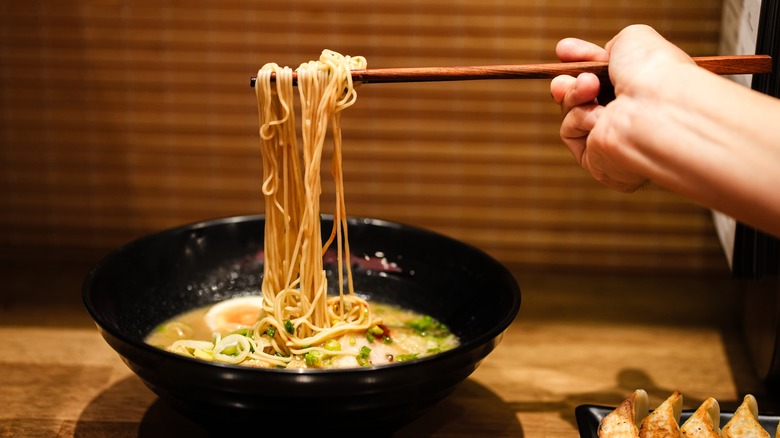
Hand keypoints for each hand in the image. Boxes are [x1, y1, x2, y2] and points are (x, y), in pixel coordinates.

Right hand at [549, 25, 695, 191]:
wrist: (655, 106)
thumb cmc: (653, 72)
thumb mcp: (633, 40)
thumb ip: (614, 47)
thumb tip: (603, 58)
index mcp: (646, 92)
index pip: (607, 77)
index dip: (584, 60)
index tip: (564, 50)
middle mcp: (633, 119)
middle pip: (584, 97)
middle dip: (568, 83)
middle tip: (562, 77)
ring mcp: (615, 141)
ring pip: (572, 113)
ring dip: (573, 94)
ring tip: (588, 87)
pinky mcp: (597, 162)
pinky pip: (571, 132)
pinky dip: (578, 118)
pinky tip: (598, 117)